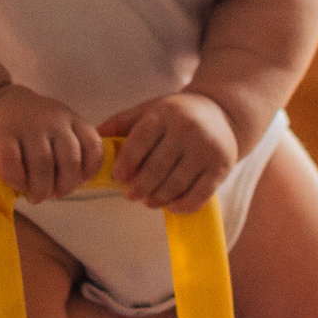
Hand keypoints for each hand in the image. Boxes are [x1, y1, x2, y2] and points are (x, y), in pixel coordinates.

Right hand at [0, 86, 103, 202]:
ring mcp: (24, 126)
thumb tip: (70, 186)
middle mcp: (51, 119)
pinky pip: (13, 166)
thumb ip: (67, 151)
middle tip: (51, 194)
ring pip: (43, 165)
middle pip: (70, 161)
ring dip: (41, 189)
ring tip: (34, 195)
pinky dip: (17, 181)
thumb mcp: (54, 130)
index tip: (75, 182)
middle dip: (63, 187)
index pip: (93, 147)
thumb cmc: (25, 129)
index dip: (87, 172)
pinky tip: (16, 183)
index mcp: (69, 119)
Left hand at [100, 93, 236, 212]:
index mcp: (165, 114)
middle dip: (139, 186)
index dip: (126, 163)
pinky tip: (171, 207)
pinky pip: (200, 194)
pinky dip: (183, 205)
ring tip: (148, 202)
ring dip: (158, 198)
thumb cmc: (177, 114)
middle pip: (157, 168)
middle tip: (130, 195)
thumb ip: (122, 122)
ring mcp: (207, 148)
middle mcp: (187, 129)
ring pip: (176, 183)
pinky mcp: (222, 166)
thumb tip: (95, 136)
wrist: (223, 112)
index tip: (118, 177)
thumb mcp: (150, 110)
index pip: (141, 141)